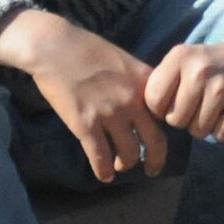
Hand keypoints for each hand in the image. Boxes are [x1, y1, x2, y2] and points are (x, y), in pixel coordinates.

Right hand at [0, 12, 167, 181]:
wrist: (56, 47)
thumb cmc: (88, 49)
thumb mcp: (125, 61)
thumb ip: (139, 83)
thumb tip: (147, 102)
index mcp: (146, 83)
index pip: (168, 114)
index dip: (168, 131)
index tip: (163, 140)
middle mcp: (133, 101)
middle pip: (155, 141)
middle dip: (156, 160)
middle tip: (153, 170)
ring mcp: (110, 114)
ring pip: (129, 154)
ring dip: (126, 164)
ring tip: (120, 166)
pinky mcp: (85, 125)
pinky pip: (100, 157)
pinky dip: (103, 171)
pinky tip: (103, 176)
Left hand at [146, 38, 223, 141]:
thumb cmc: (210, 63)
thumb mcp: (183, 60)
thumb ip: (162, 81)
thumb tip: (145, 115)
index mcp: (180, 57)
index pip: (153, 101)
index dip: (161, 109)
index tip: (174, 101)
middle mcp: (200, 70)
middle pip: (176, 121)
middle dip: (184, 120)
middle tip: (197, 105)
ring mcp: (222, 87)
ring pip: (198, 131)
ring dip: (204, 126)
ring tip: (213, 108)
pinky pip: (221, 134)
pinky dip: (223, 130)